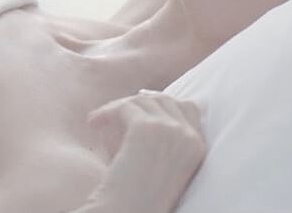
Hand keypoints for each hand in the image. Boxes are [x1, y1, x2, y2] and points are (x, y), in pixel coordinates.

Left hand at [86, 90, 206, 212]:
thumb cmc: (136, 196)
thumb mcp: (158, 163)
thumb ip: (158, 135)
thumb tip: (142, 95)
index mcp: (198, 149)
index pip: (188, 108)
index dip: (161, 104)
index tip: (137, 107)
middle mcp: (189, 136)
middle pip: (163, 99)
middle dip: (136, 103)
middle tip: (113, 113)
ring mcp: (170, 130)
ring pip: (141, 101)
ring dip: (116, 108)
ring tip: (97, 121)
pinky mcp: (146, 128)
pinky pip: (124, 107)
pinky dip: (105, 112)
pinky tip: (93, 123)